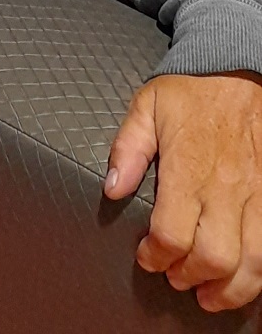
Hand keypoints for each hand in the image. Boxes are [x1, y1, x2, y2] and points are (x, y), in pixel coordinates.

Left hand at [105, 72, 261, 311]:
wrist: (238, 66)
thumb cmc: (194, 88)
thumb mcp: (148, 105)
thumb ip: (127, 148)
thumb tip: (112, 188)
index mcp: (188, 167)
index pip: (171, 233)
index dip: (155, 256)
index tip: (147, 256)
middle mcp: (226, 186)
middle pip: (213, 257)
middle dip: (191, 278)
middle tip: (176, 276)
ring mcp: (257, 193)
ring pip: (252, 261)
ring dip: (231, 288)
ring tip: (211, 293)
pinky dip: (260, 270)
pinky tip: (244, 274)